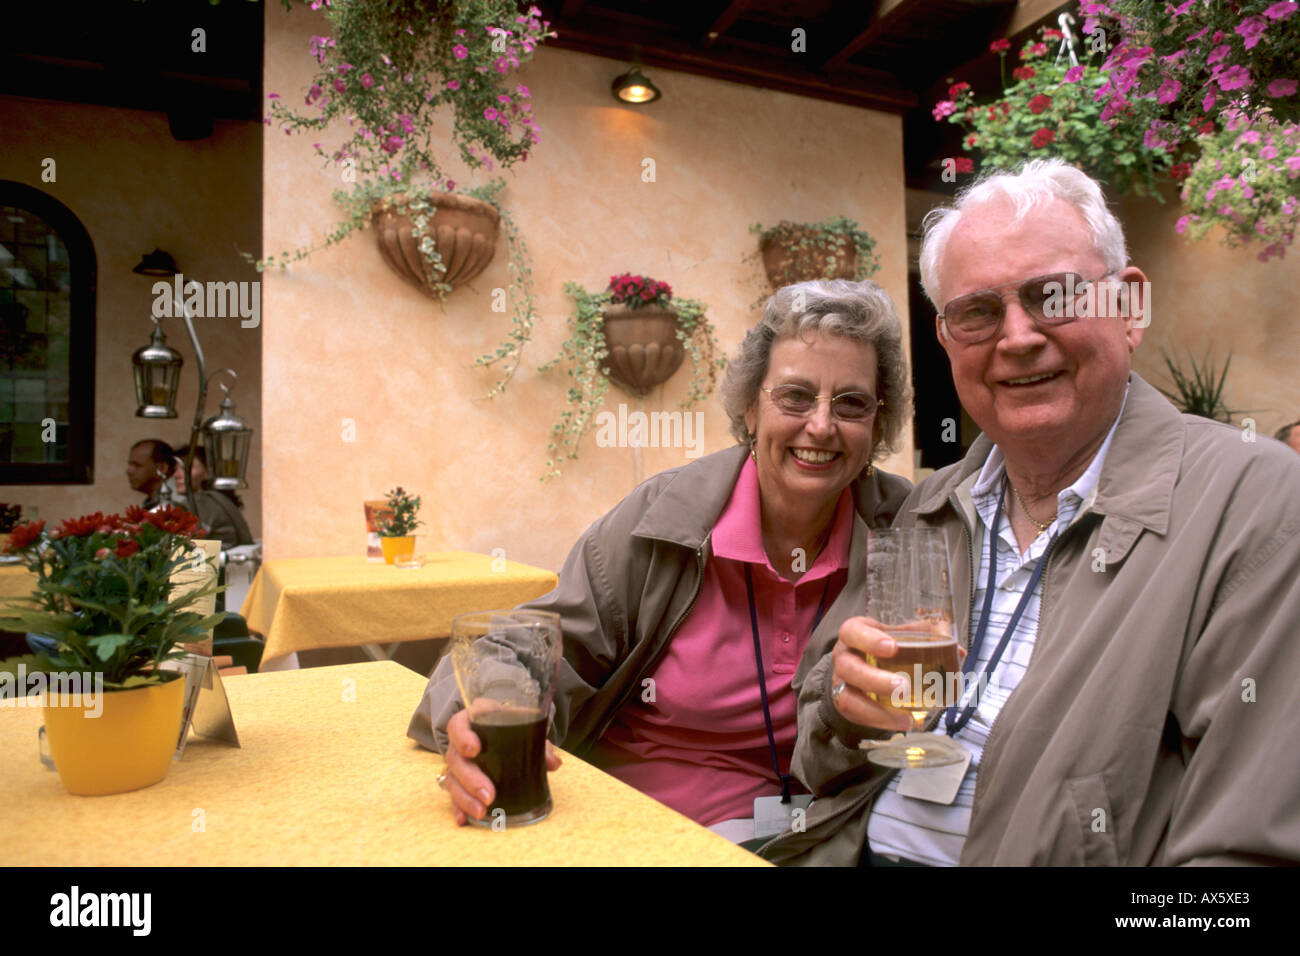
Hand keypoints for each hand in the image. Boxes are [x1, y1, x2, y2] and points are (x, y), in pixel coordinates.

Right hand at [441, 708, 562, 825]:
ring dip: (465, 798)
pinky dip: (458, 807)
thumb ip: (539, 744)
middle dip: (471, 779)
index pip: (459, 725)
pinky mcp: (458, 780)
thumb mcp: (527, 729)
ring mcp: (458, 762)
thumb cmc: (513, 727)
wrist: (506, 731)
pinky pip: (452, 794)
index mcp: (475, 721)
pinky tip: (464, 819)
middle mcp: (460, 741)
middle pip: (455, 758)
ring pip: (452, 779)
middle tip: (489, 794)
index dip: (463, 736)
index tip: (474, 749)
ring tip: (481, 812)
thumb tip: (553, 763)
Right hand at [830, 616, 960, 731]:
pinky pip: (857, 716)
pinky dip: (881, 722)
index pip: (852, 632)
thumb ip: (925, 638)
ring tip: (907, 717)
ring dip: (877, 710)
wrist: (860, 665)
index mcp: (854, 633)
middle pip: (849, 668)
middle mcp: (843, 657)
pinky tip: (903, 723)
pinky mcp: (844, 704)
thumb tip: (958, 651)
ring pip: (847, 698)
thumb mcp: (898, 635)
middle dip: (876, 680)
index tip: (893, 647)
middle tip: (904, 687)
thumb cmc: (882, 646)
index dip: (870, 640)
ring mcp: (840, 682)